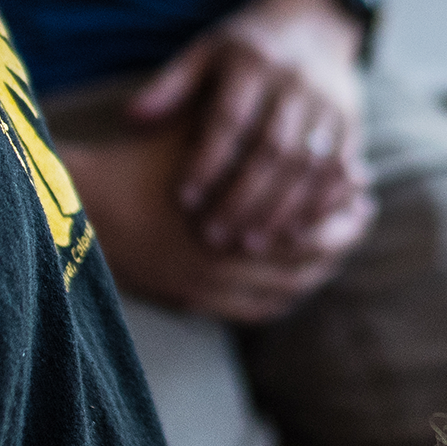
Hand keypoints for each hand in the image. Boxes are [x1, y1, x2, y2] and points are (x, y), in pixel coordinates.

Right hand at [61, 126, 368, 322]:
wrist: (84, 206)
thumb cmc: (149, 158)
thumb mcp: (205, 135)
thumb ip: (261, 138)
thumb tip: (330, 143)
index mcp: (234, 211)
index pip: (310, 216)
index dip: (341, 200)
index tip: (362, 183)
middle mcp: (225, 257)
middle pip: (307, 256)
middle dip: (342, 234)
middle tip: (362, 214)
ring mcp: (209, 286)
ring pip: (288, 287)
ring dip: (321, 266)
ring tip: (340, 242)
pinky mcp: (193, 303)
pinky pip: (259, 310)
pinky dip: (288, 294)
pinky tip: (302, 275)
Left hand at [126, 0, 372, 264]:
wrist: (316, 21)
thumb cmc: (246, 46)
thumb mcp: (205, 51)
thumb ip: (170, 85)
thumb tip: (132, 119)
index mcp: (253, 63)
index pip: (229, 119)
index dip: (207, 161)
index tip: (184, 199)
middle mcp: (295, 82)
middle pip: (271, 148)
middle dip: (243, 197)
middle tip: (214, 236)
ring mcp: (328, 102)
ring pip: (307, 164)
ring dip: (280, 209)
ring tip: (249, 243)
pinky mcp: (351, 120)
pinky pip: (339, 167)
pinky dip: (318, 203)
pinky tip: (293, 232)